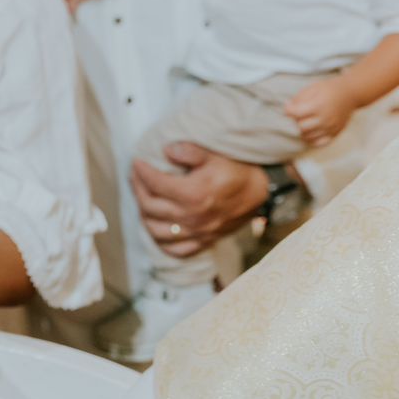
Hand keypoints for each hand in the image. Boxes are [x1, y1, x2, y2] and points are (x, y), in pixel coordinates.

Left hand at [130, 142, 268, 257]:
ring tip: (143, 198)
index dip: (141, 171)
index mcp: (193, 194)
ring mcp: (198, 232)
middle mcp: (192, 217)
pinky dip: (162, 241)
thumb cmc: (238, 172)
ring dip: (144, 214)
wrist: (263, 193)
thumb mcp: (215, 155)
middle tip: (135, 176)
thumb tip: (165, 149)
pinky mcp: (204, 241)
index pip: (155, 183)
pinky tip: (157, 227)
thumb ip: (189, 151)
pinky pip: (176, 249)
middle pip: (150, 206)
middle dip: (138, 189)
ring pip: (157, 230)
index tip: (136, 162)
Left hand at [283, 78, 357, 146]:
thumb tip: (287, 108)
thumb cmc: (329, 89)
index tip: (289, 106)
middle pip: (300, 127)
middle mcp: (326, 119)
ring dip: (301, 130)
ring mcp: (331, 128)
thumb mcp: (312, 87)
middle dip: (294, 121)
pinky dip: (311, 140)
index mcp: (319, 105)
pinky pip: (319, 144)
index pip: (296, 113)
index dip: (288, 109)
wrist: (350, 94)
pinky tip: (310, 132)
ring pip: (308, 137)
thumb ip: (298, 98)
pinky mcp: (335, 134)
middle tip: (297, 114)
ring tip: (304, 121)